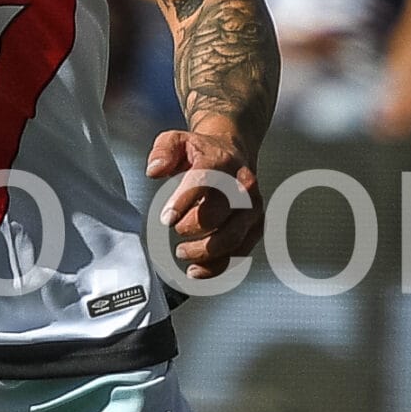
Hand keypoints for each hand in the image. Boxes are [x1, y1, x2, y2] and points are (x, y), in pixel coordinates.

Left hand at [146, 126, 262, 279]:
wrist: (232, 154)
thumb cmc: (201, 153)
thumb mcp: (176, 141)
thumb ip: (162, 151)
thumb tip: (154, 170)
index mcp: (221, 162)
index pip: (205, 182)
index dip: (184, 202)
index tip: (166, 219)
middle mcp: (243, 185)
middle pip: (219, 214)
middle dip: (191, 227)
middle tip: (176, 230)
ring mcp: (252, 207)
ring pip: (232, 237)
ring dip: (204, 252)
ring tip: (182, 253)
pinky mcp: (255, 226)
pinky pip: (240, 251)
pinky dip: (218, 266)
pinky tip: (197, 270)